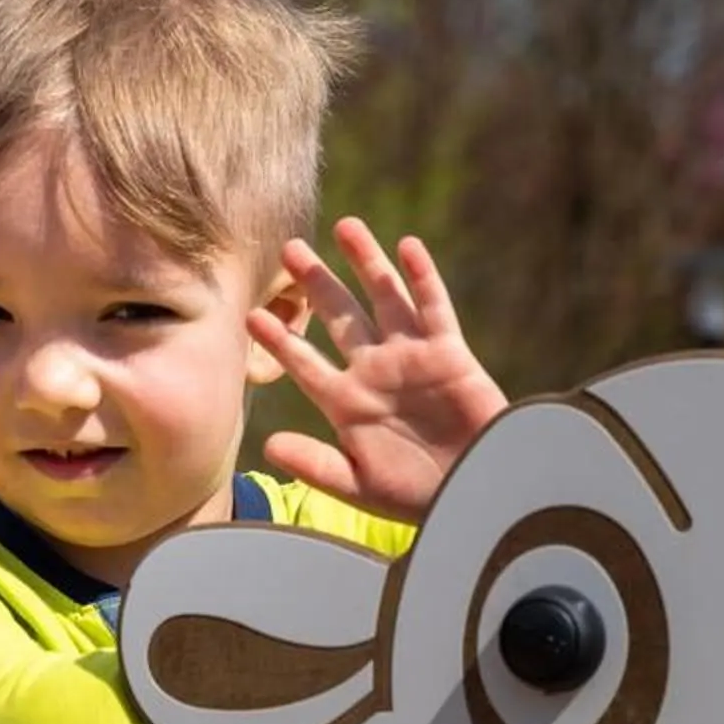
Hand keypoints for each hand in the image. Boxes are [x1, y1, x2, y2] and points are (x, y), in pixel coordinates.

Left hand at [251, 218, 507, 522]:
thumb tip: (269, 446)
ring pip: (384, 299)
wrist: (473, 495)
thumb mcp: (359, 486)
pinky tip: (408, 247)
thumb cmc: (416, 496)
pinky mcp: (449, 355)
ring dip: (366, 263)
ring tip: (345, 226)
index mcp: (347, 402)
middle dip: (316, 282)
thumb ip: (316, 464)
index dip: (280, 340)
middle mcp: (375, 371)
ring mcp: (412, 358)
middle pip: (340, 316)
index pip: (304, 362)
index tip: (251, 316)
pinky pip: (434, 309)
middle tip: (290, 248)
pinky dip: (423, 279)